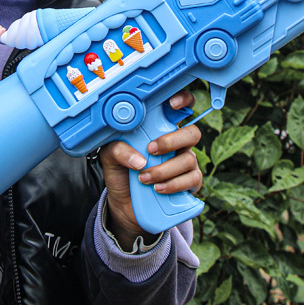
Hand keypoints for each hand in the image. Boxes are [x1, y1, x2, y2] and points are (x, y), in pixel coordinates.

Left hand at [98, 90, 201, 250]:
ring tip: (144, 178)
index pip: (181, 107)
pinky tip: (158, 188)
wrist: (124, 204)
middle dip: (172, 141)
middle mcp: (178, 142)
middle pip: (193, 133)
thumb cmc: (121, 171)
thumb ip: (118, 149)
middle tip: (151, 149)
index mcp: (161, 128)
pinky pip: (192, 180)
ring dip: (165, 169)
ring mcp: (186, 162)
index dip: (183, 100)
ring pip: (189, 159)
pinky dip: (174, 185)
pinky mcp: (190, 183)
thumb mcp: (110, 157)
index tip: (172, 104)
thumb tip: (138, 160)